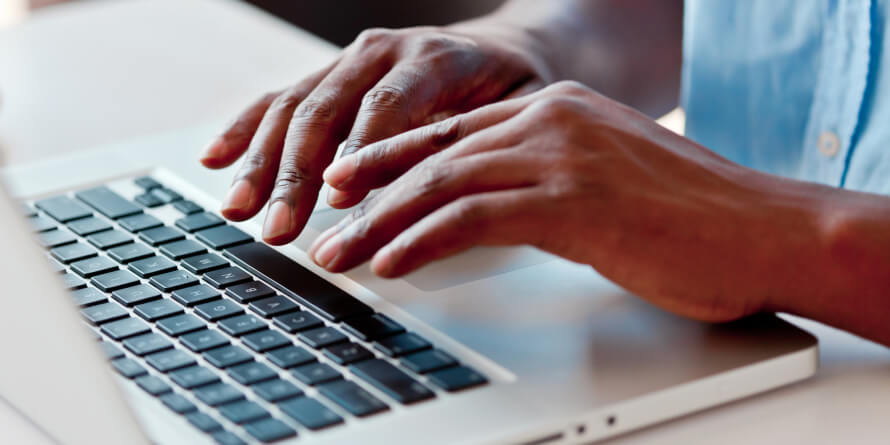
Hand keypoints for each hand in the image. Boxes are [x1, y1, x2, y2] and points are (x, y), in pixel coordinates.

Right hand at [199, 23, 550, 243]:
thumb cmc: (515, 90)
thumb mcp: (516, 116)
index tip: (335, 199)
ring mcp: (351, 62)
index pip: (385, 106)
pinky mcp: (330, 77)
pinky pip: (279, 99)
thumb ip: (471, 149)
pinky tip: (217, 157)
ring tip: (238, 207)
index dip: (358, 154)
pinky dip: (246, 129)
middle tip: (278, 226)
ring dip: (261, 162)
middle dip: (294, 174)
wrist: (507, 51)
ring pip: (293, 107)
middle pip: (325, 111)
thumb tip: (423, 203)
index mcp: (433, 58)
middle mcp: (383, 52)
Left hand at [309, 81, 814, 322]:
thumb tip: (491, 209)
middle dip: (369, 193)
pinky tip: (392, 263)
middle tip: (324, 222)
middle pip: (432, 154)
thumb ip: (547, 179)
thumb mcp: (606, 178)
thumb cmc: (692, 214)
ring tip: (339, 254)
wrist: (763, 228)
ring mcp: (559, 156)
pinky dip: (422, 241)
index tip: (347, 180)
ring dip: (380, 223)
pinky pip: (472, 218)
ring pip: (440, 183)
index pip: (451, 131)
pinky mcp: (570, 201)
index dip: (390, 156)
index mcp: (556, 108)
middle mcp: (550, 121)